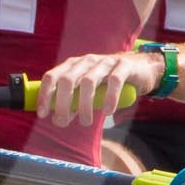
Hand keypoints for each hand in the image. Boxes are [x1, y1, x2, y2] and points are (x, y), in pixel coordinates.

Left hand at [35, 51, 160, 126]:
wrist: (140, 68)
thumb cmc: (108, 82)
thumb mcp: (88, 90)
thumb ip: (75, 101)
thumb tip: (58, 118)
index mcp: (73, 65)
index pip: (52, 76)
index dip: (45, 95)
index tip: (43, 114)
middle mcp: (86, 61)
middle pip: (67, 80)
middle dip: (62, 103)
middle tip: (63, 123)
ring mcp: (105, 62)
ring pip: (88, 81)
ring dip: (84, 105)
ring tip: (86, 122)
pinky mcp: (124, 66)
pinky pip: (114, 81)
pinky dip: (109, 97)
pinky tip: (108, 112)